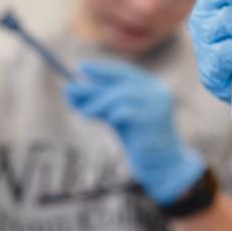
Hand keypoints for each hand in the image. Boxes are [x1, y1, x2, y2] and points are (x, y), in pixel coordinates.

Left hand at [65, 59, 204, 205]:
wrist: (160, 163)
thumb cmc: (138, 138)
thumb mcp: (116, 116)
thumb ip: (99, 102)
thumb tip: (70, 89)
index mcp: (152, 86)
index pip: (124, 72)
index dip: (103, 69)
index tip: (82, 67)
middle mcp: (157, 91)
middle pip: (119, 83)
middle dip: (93, 88)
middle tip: (70, 92)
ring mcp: (157, 104)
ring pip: (119, 95)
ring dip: (98, 103)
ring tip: (86, 114)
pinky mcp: (152, 119)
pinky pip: (124, 111)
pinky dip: (112, 115)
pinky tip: (112, 122)